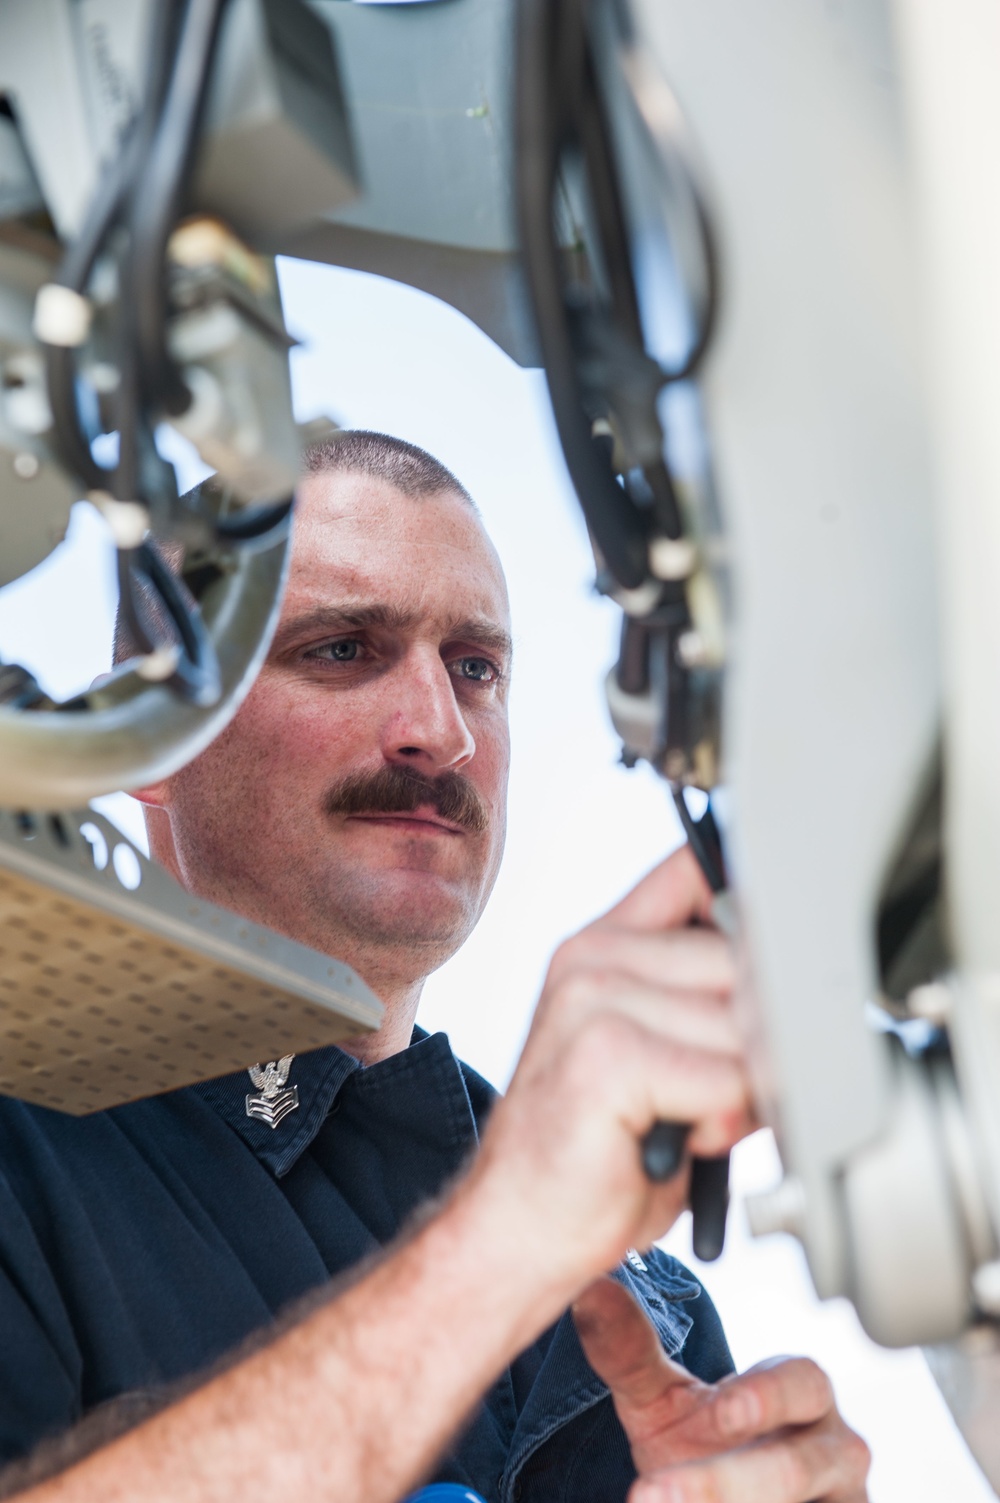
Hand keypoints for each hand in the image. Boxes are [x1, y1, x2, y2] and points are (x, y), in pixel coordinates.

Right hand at [464, 845, 755, 1296]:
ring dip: (739, 1093)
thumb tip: (800, 985)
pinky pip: (727, 1080)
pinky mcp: (605, 1055)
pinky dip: (722, 1125)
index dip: (752, 917)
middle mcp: (593, 958)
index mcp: (604, 945)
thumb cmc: (600, 1149)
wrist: (517, 1228)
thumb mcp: (659, 1052)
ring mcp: (593, 1000)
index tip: (769, 969)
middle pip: (747, 961)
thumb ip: (711, 1004)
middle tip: (706, 1096)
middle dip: (755, 1041)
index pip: (698, 871)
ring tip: (682, 1121)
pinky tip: (676, 1142)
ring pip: (745, 1027)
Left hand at [574, 1279, 870, 1501]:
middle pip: (796, 1465)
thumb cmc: (706, 1438)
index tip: (710, 1415)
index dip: (760, 1398)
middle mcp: (836, 1449)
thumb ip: (630, 1354)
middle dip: (725, 1483)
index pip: (800, 1382)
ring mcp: (841, 1500)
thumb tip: (592, 1293)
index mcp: (804, 1393)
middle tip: (655, 1492)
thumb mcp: (665, 1400)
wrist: (727, 1498)